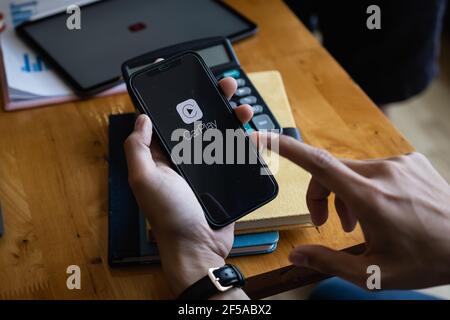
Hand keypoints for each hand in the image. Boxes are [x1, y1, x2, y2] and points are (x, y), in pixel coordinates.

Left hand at [124, 77, 250, 297]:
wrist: (200, 245)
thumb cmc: (169, 215)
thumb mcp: (144, 180)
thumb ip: (137, 148)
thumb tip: (141, 118)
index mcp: (161, 156)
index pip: (167, 120)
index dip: (175, 99)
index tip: (185, 80)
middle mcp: (182, 158)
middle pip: (197, 121)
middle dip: (210, 100)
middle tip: (224, 85)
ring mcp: (205, 166)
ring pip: (218, 133)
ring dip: (229, 115)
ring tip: (242, 104)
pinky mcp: (223, 176)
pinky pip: (232, 152)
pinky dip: (241, 138)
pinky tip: (249, 129)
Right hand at [258, 133, 449, 289]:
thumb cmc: (426, 260)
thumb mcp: (373, 273)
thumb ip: (328, 262)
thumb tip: (297, 255)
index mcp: (369, 197)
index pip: (316, 162)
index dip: (285, 148)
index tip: (261, 136)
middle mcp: (382, 172)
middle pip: (329, 171)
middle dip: (320, 196)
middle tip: (325, 223)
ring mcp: (399, 163)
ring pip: (352, 171)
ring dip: (345, 194)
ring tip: (359, 223)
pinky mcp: (410, 160)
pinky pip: (374, 168)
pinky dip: (366, 186)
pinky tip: (384, 208)